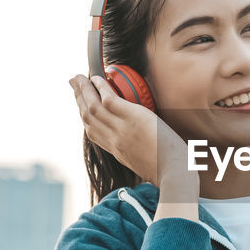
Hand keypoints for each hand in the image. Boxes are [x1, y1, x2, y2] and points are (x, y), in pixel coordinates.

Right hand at [69, 74, 200, 197]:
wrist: (175, 172)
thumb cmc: (169, 170)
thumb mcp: (147, 163)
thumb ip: (139, 151)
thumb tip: (144, 144)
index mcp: (117, 150)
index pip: (93, 131)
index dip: (84, 115)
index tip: (81, 104)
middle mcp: (114, 140)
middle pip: (88, 117)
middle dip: (78, 98)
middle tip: (74, 83)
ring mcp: (121, 129)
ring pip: (93, 107)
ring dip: (84, 89)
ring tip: (79, 77)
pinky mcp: (132, 118)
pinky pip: (109, 100)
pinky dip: (101, 88)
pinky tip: (98, 78)